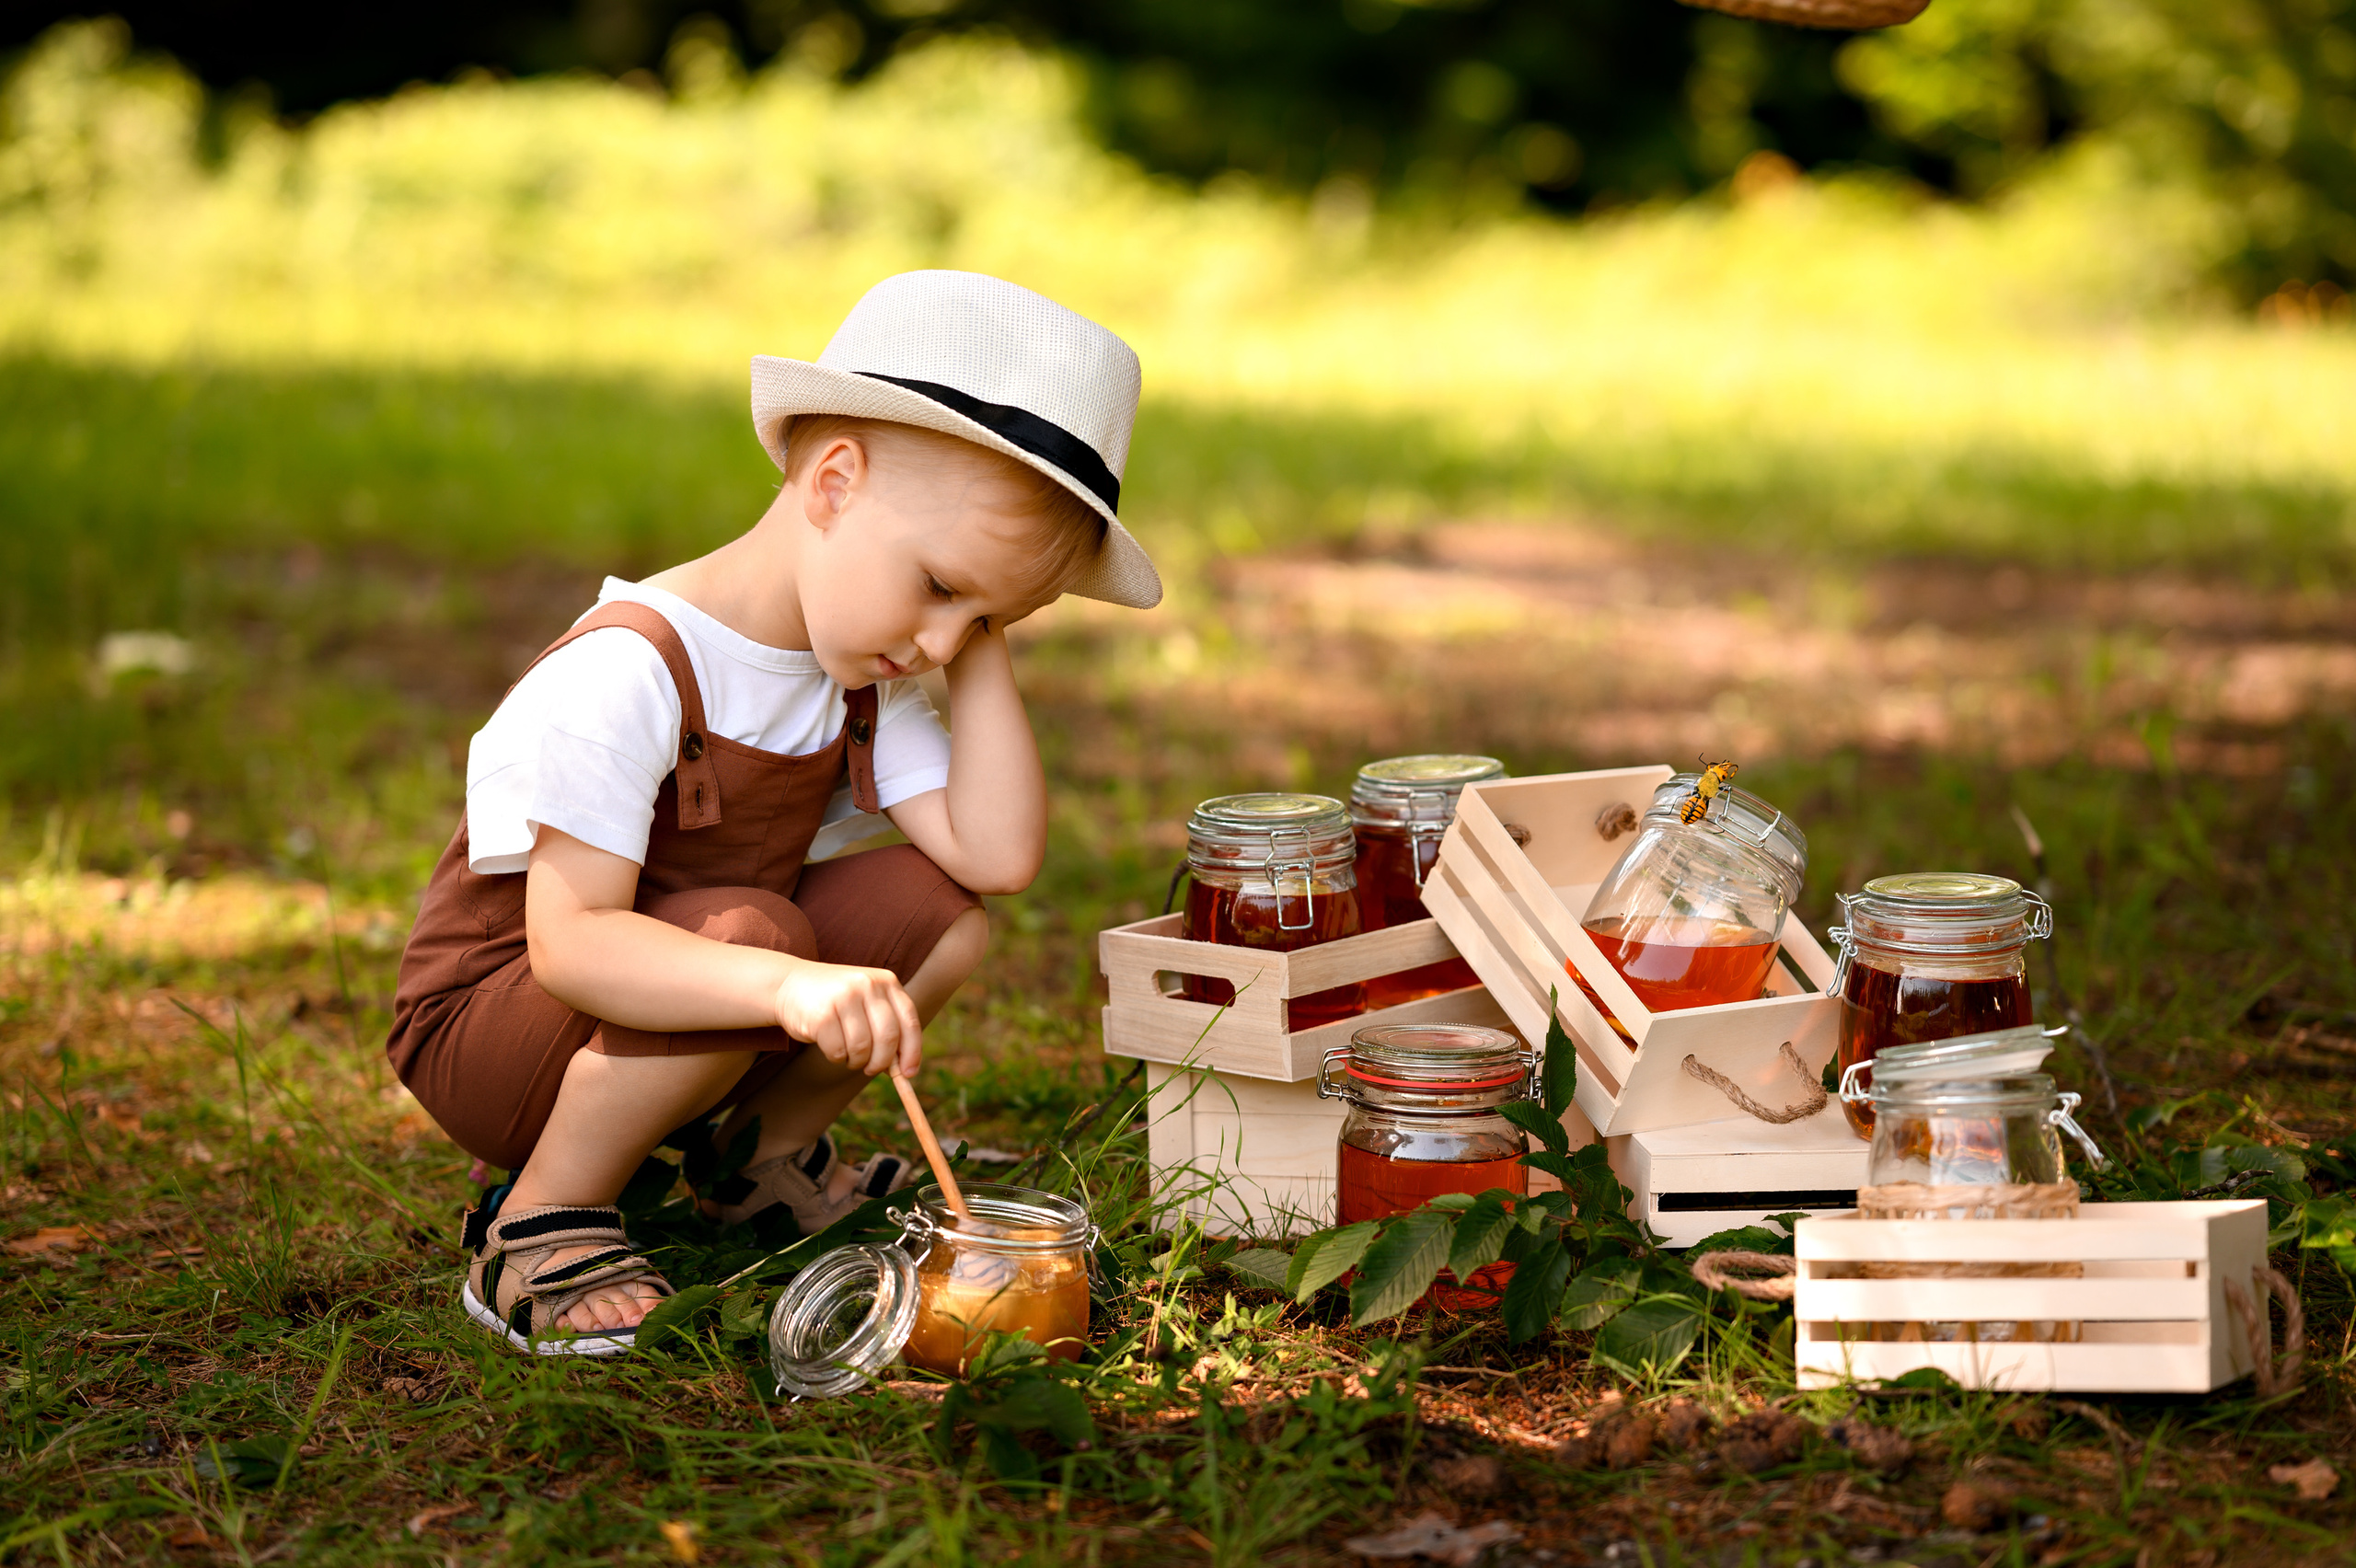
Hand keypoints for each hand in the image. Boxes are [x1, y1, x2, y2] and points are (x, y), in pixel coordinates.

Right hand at [773, 962, 922, 1076]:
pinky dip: (836, 1057)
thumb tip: (905, 1070)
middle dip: (881, 1062)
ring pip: (862, 1048)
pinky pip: (838, 1051)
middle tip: (870, 1069)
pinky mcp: (822, 1014)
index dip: (912, 1051)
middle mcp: (867, 985)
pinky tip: (829, 1045)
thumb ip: (887, 1029)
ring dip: (855, 1061)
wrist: (789, 984)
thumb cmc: (836, 1002)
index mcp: (886, 981)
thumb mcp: (866, 1005)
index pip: (909, 1021)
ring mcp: (844, 996)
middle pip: (888, 1038)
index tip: (909, 1074)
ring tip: (846, 1052)